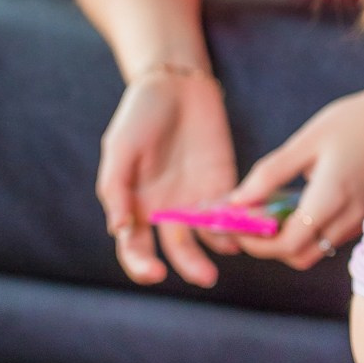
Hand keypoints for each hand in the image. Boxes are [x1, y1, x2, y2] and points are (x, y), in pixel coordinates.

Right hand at [97, 72, 236, 287]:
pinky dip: (239, 223)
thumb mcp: (120, 148)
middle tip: (206, 277)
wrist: (176, 85)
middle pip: (179, 251)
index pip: (136, 249)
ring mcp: (196, 200)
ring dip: (219, 249)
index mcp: (135, 206)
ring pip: (209, 238)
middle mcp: (166, 211)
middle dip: (191, 266)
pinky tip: (247, 226)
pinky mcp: (224, 185)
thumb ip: (116, 188)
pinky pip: (231, 213)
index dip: (142, 266)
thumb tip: (118, 230)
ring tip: (230, 247)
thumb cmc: (140, 116)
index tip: (156, 273)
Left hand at [230, 80, 363, 269]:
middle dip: (271, 247)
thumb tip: (237, 202)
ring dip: (291, 239)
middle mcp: (350, 217)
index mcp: (332, 198)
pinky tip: (302, 203)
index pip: (288, 244)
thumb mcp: (307, 141)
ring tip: (274, 208)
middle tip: (252, 221)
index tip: (237, 227)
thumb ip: (270, 174)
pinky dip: (311, 230)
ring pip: (318, 248)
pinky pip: (333, 236)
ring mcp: (362, 219)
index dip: (257, 243)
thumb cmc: (355, 120)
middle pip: (301, 256)